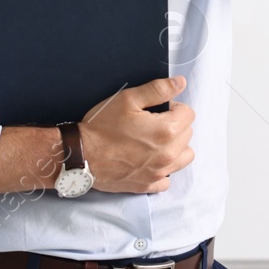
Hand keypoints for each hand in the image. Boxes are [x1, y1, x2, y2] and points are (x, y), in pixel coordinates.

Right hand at [77, 76, 194, 193]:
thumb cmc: (102, 126)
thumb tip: (180, 84)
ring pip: (184, 157)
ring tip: (155, 142)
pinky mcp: (147, 185)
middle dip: (174, 125)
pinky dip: (162, 171)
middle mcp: (168, 154)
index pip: (188, 114)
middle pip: (187, 134)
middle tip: (151, 123)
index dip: (173, 107)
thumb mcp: (128, 99)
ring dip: (175, 147)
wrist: (80, 155)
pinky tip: (149, 161)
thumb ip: (158, 90)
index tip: (157, 110)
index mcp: (167, 130)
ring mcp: (159, 172)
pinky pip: (166, 180)